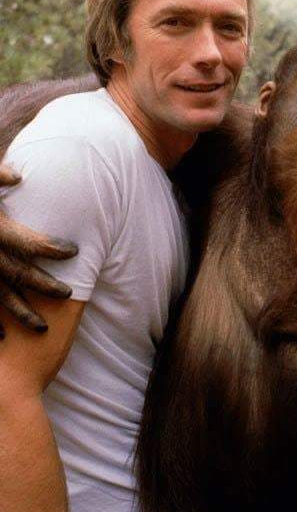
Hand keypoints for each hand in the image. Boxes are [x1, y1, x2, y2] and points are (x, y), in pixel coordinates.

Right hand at [0, 164, 76, 336]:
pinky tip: (1, 335)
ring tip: (41, 327)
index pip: (30, 243)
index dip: (53, 248)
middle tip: (67, 293)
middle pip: (21, 275)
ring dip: (22, 313)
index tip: (73, 251)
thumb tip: (18, 176)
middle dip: (46, 286)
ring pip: (1, 297)